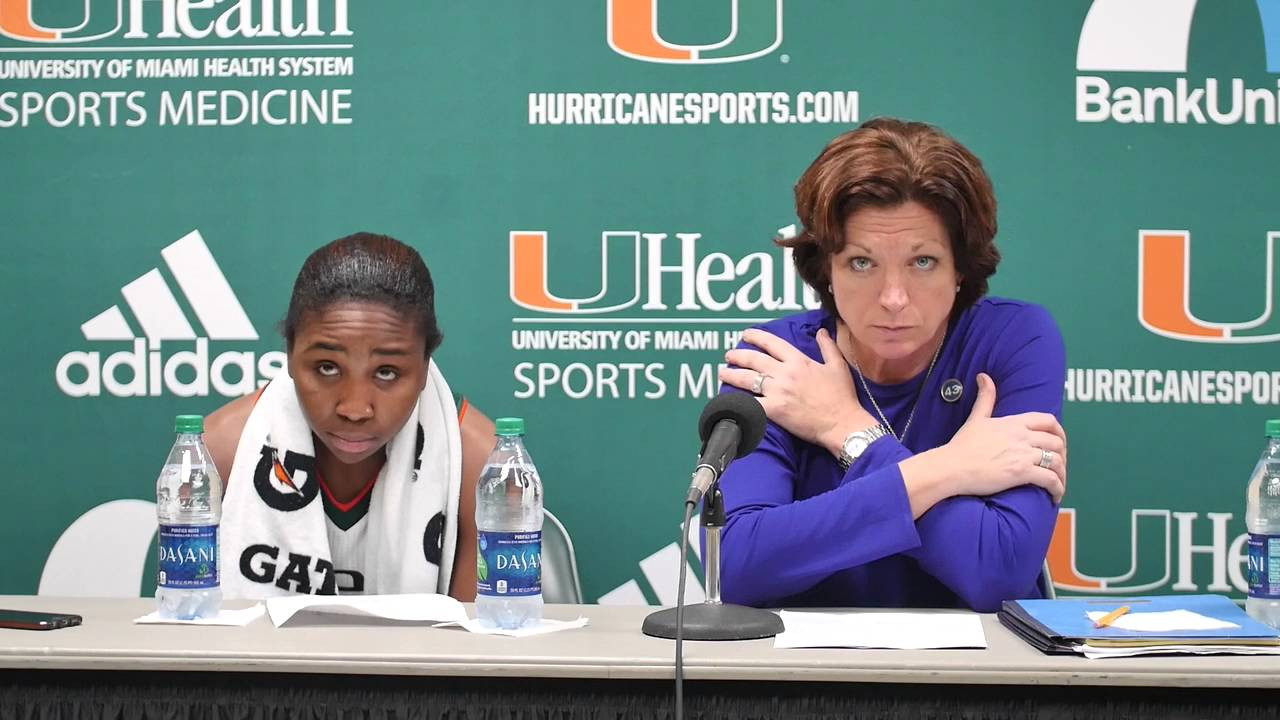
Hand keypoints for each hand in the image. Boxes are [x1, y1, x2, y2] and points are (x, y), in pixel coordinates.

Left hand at [719, 327, 877, 452]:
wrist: (841, 423)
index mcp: (798, 361)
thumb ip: (827, 346)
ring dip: (732, 375)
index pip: (772, 343)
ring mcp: (777, 392)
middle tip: (729, 355)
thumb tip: (822, 331)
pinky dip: (739, 401)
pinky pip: (751, 403)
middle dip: (738, 355)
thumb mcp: (838, 366)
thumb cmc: (841, 396)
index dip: (756, 337)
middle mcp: (784, 373)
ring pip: (747, 379)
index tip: (746, 335)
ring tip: (723, 372)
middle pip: (754, 360)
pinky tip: (730, 399)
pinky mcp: (774, 410)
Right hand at [940, 373, 1067, 502]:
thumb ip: (985, 398)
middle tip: (1058, 466)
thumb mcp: (976, 418)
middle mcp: (1022, 437)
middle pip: (1057, 443)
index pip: (1048, 421)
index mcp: (1014, 423)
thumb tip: (984, 376)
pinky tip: (1055, 495)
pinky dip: (1057, 488)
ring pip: (1056, 461)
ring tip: (1058, 483)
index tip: (1058, 443)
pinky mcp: (1021, 473)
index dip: (1059, 432)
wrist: (952, 467)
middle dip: (1063, 456)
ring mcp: (1023, 454)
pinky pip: (1050, 479)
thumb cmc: (962, 445)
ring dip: (1062, 474)